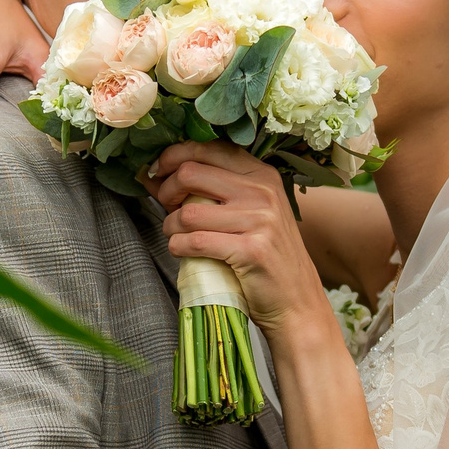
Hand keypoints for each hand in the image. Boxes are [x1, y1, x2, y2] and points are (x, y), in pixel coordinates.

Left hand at [149, 142, 335, 341]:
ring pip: (188, 212)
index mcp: (262, 175)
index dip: (176, 156)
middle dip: (167, 191)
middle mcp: (263, 191)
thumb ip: (207, 191)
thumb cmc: (264, 257)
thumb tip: (153, 176)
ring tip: (175, 236)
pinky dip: (178, 247)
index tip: (159, 172)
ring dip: (170, 226)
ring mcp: (260, 220)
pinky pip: (195, 242)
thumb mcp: (247, 214)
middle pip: (191, 173)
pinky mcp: (251, 250)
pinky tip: (181, 251)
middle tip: (167, 209)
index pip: (210, 148)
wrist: (296, 301)